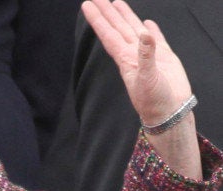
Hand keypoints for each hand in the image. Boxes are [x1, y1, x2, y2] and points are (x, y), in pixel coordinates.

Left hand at [81, 0, 191, 124]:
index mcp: (126, 58)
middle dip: (107, 13)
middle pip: (117, 28)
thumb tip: (145, 33)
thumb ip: (146, 55)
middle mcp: (133, 54)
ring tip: (116, 3)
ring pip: (133, 30)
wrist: (169, 113)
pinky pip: (155, 40)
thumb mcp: (148, 77)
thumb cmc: (155, 100)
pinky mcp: (164, 58)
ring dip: (125, 17)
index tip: (87, 5)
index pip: (108, 33)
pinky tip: (147, 23)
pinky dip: (151, 31)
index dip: (98, 19)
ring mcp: (148, 55)